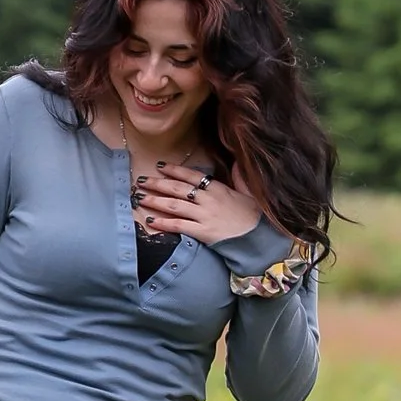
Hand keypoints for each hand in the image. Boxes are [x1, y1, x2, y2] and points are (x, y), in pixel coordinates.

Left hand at [132, 162, 261, 247]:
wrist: (259, 238)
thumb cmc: (254, 216)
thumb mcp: (248, 192)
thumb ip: (238, 177)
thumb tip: (237, 161)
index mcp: (218, 188)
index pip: (192, 175)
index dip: (175, 170)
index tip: (160, 166)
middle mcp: (209, 200)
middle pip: (178, 189)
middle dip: (158, 184)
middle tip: (141, 181)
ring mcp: (205, 216)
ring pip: (175, 206)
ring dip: (155, 201)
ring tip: (140, 198)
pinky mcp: (203, 233)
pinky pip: (179, 226)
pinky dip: (164, 223)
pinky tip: (151, 220)